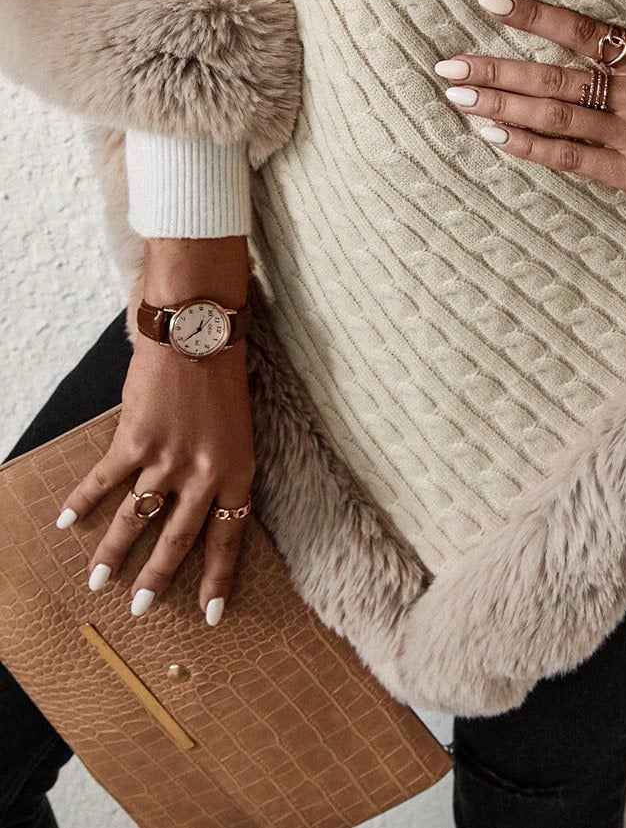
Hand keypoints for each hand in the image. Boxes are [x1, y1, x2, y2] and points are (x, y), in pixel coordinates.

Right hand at [54, 239, 254, 625]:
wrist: (200, 332)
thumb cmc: (225, 375)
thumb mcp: (237, 429)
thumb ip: (219, 466)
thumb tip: (198, 503)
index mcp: (237, 471)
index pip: (229, 537)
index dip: (218, 579)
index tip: (210, 616)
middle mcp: (203, 474)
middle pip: (179, 540)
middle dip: (159, 579)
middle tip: (141, 607)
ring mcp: (167, 459)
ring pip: (137, 519)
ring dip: (115, 551)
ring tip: (99, 581)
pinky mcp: (134, 440)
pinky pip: (104, 481)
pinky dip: (83, 501)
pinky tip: (65, 520)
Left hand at [434, 0, 625, 215]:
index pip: (581, 30)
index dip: (533, 15)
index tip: (488, 2)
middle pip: (552, 78)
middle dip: (496, 70)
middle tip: (448, 65)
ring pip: (554, 118)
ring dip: (501, 108)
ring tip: (458, 98)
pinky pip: (571, 160)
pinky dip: (530, 148)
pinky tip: (496, 139)